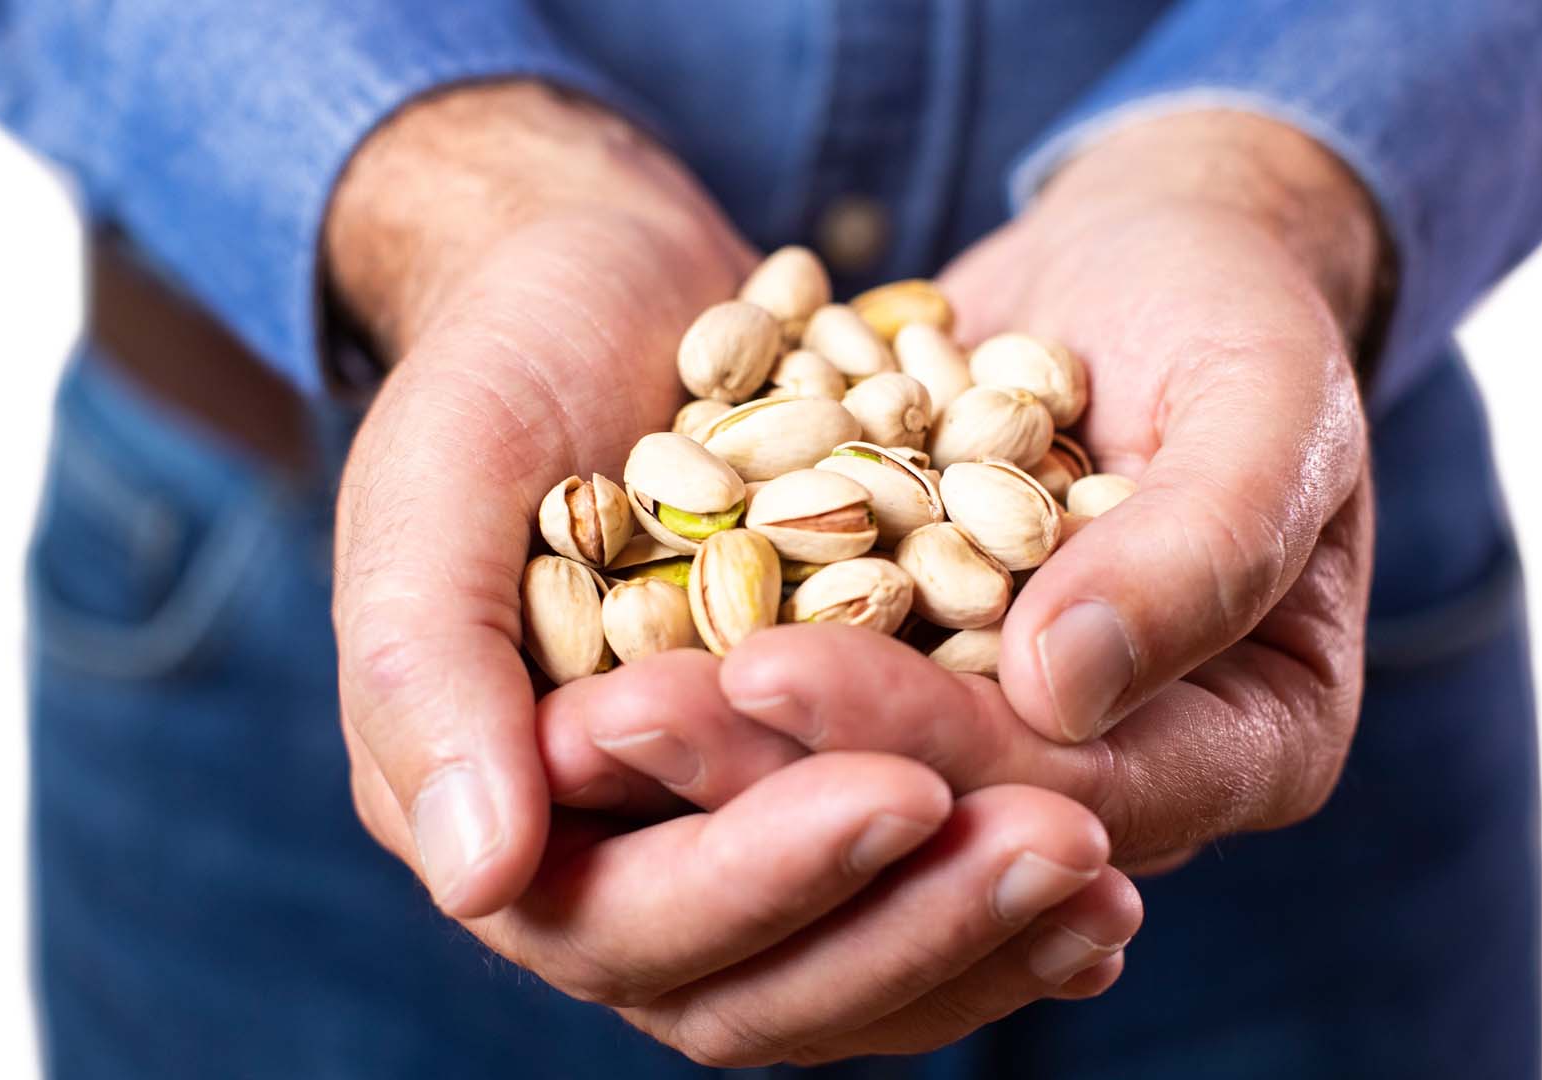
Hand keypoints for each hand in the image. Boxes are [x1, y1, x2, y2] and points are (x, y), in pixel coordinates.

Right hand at [326, 83, 1139, 1064]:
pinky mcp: (813, 791)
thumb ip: (431, 676)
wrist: (599, 287)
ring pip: (854, 966)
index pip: (625, 918)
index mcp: (500, 813)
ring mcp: (721, 836)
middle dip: (911, 923)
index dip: (764, 875)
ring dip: (979, 934)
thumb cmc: (500, 367)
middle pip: (762, 987)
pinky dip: (996, 897)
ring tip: (1107, 875)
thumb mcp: (435, 483)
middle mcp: (612, 861)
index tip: (911, 790)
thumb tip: (481, 881)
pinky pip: (909, 892)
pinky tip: (1111, 872)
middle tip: (1067, 845)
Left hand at [579, 111, 1380, 871]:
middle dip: (779, 772)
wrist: (1148, 254)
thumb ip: (1204, 543)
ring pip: (858, 792)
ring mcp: (1018, 737)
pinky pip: (815, 717)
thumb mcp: (1263, 391)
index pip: (1073, 782)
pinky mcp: (926, 686)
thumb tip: (1059, 690)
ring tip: (579, 715)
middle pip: (944, 816)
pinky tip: (589, 677)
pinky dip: (709, 693)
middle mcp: (1134, 770)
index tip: (764, 666)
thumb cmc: (1235, 304)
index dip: (921, 739)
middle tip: (614, 717)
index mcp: (1255, 743)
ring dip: (719, 757)